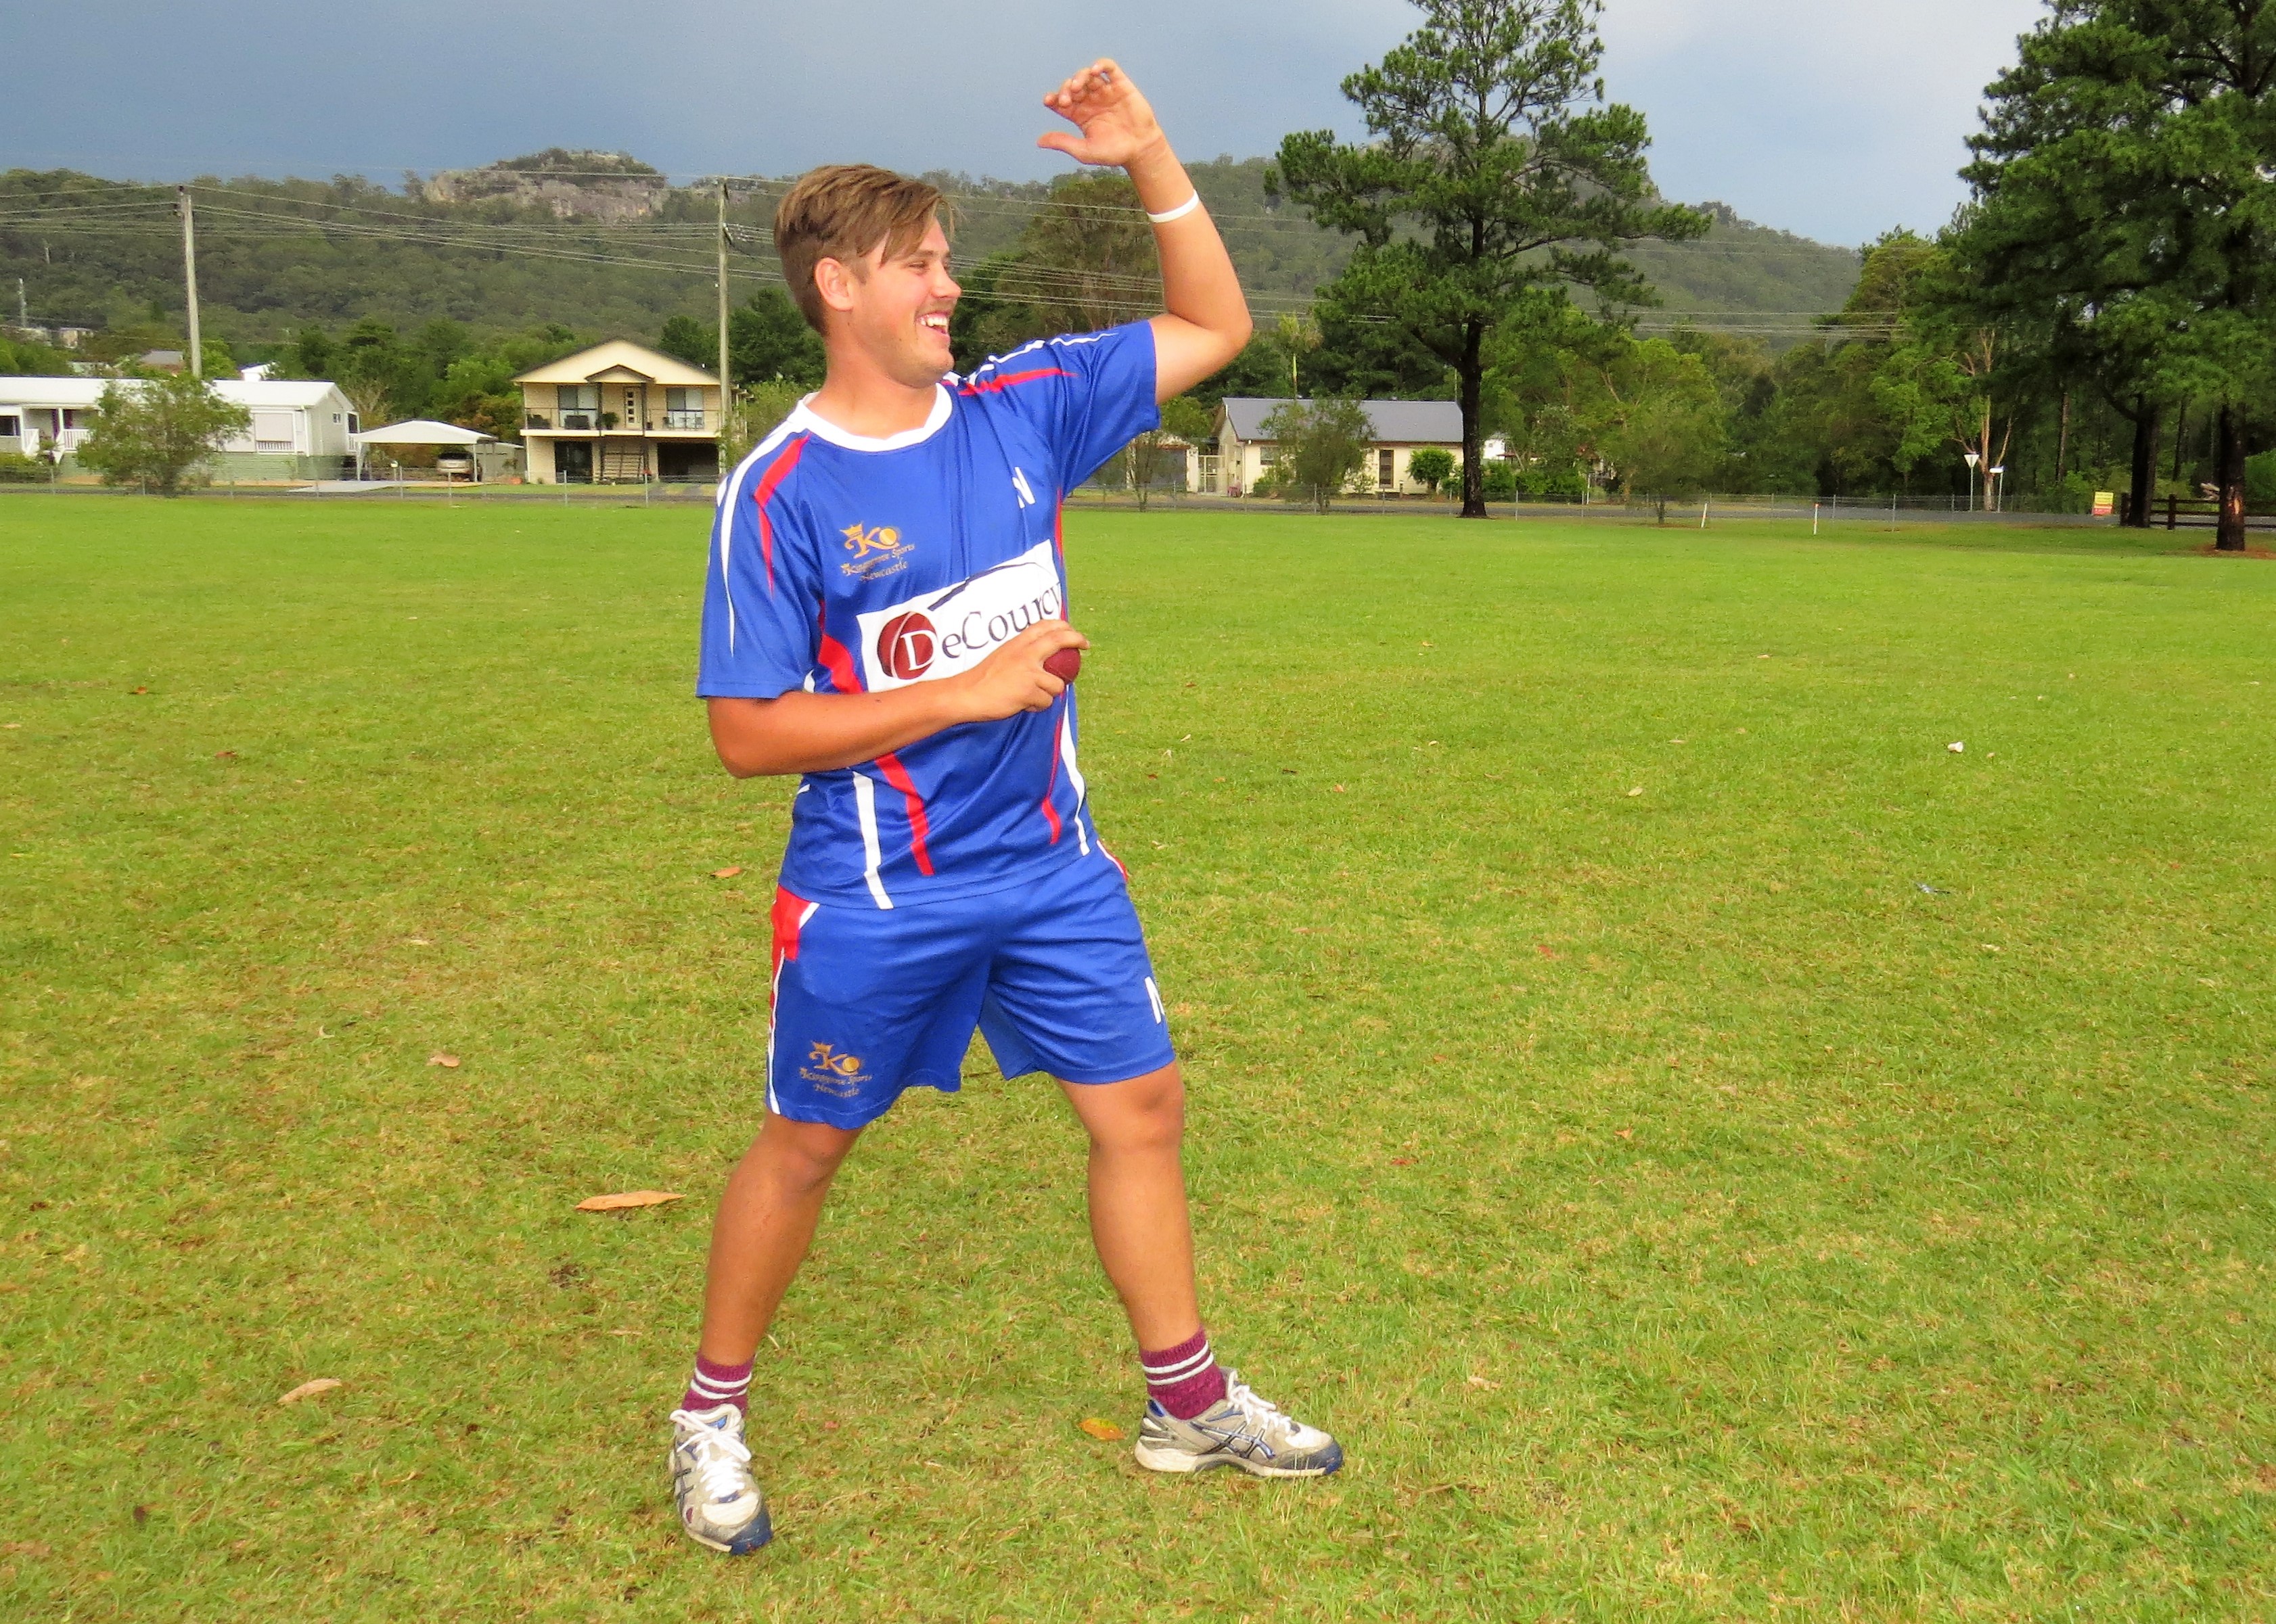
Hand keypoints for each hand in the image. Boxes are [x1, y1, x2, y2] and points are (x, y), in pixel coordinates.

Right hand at [951, 620, 1088, 720]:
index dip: (1063, 626)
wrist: (966, 695)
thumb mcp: (1002, 657)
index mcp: (1017, 643)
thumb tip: (1041, 663)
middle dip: (1076, 639)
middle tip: (1085, 645)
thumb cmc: (982, 680)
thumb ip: (1021, 656)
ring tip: (1031, 697)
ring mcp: (1028, 672)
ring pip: (1057, 684)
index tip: (1073, 631)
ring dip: (1049, 694)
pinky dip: (1037, 706)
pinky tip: (1022, 705)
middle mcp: (1025, 653)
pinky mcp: (1029, 691)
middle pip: (1059, 640)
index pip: (1044, 626)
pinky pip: (1045, 702)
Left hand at [1039, 59, 1167, 168]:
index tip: (1049, 101)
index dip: (1053, 98)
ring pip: (1087, 75)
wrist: (1140, 149)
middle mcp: (1091, 101)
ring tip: (1078, 87)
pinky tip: (1094, 70)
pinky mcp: (1121, 85)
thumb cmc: (1113, 153)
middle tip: (1066, 100)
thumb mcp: (1084, 151)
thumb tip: (1038, 141)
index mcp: (1080, 115)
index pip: (1061, 101)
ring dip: (1079, 77)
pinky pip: (1109, 68)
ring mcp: (1105, 92)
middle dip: (1066, 89)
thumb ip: (1063, 143)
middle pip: (1072, 86)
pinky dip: (1100, 65)